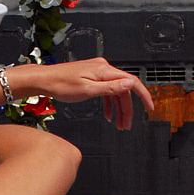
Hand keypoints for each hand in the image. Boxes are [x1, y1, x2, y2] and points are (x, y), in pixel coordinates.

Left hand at [0, 58, 154, 129]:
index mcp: (105, 71)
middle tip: (126, 125)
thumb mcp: (87, 90)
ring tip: (118, 124)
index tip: (149, 107)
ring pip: (115, 92)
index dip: (142, 95)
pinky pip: (106, 91)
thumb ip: (109, 89)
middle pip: (123, 90)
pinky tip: (108, 115)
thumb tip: (128, 84)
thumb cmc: (60, 84)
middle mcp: (103, 69)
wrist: (45, 80)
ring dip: (118, 109)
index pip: (131, 82)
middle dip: (127, 109)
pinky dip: (108, 104)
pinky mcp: (92, 77)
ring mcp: (97, 72)